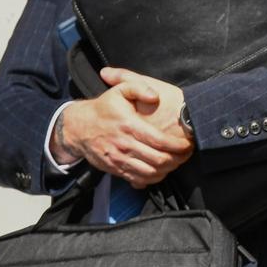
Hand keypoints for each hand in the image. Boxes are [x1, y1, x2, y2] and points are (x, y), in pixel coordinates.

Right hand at [49, 68, 192, 187]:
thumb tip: (155, 96)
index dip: (177, 145)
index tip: (187, 144)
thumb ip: (139, 87)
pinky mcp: (116, 169)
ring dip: (168, 170)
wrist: (78, 128)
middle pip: (158, 160)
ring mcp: (120, 159)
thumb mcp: (119, 90)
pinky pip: (139, 180)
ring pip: (150, 173)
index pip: (160, 141)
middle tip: (187, 154)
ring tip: (178, 162)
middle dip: (178, 159)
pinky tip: (161, 170)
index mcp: (129, 126)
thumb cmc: (104, 108)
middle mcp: (125, 145)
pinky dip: (154, 178)